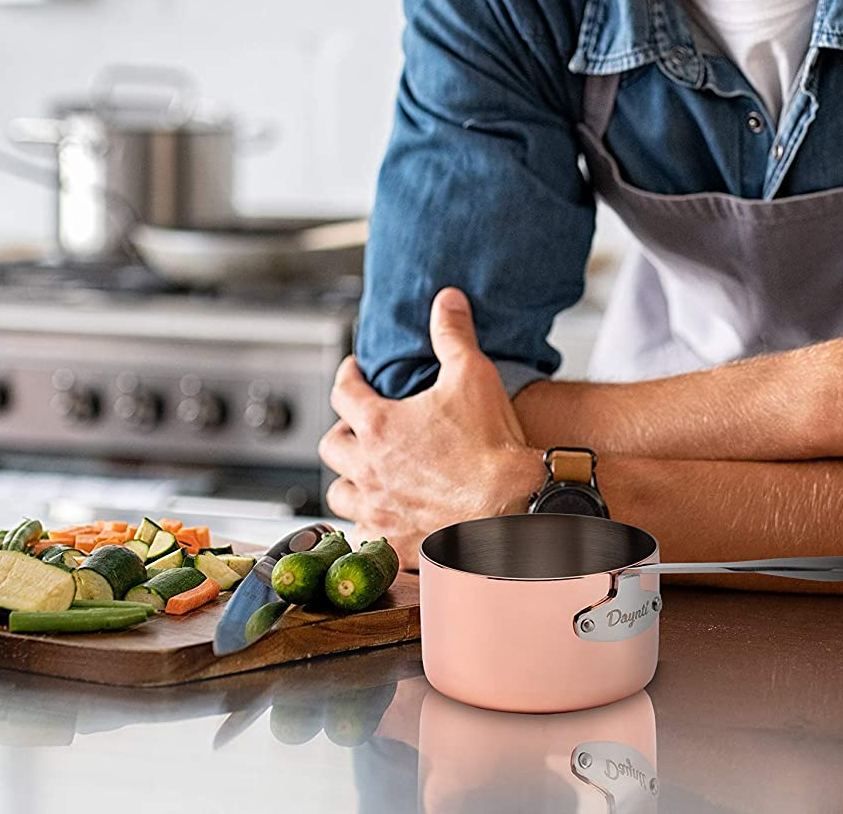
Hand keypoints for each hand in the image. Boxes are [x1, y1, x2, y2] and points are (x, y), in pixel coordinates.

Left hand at [319, 287, 537, 567]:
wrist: (511, 505)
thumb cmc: (490, 445)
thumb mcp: (473, 374)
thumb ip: (453, 334)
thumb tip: (446, 300)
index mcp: (379, 426)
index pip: (343, 392)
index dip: (347, 376)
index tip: (354, 371)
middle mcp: (368, 469)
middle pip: (331, 445)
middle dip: (343, 430)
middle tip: (360, 424)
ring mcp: (378, 509)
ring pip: (339, 493)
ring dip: (348, 478)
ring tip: (365, 471)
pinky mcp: (393, 542)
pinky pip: (364, 532)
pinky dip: (369, 521)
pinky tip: (385, 514)